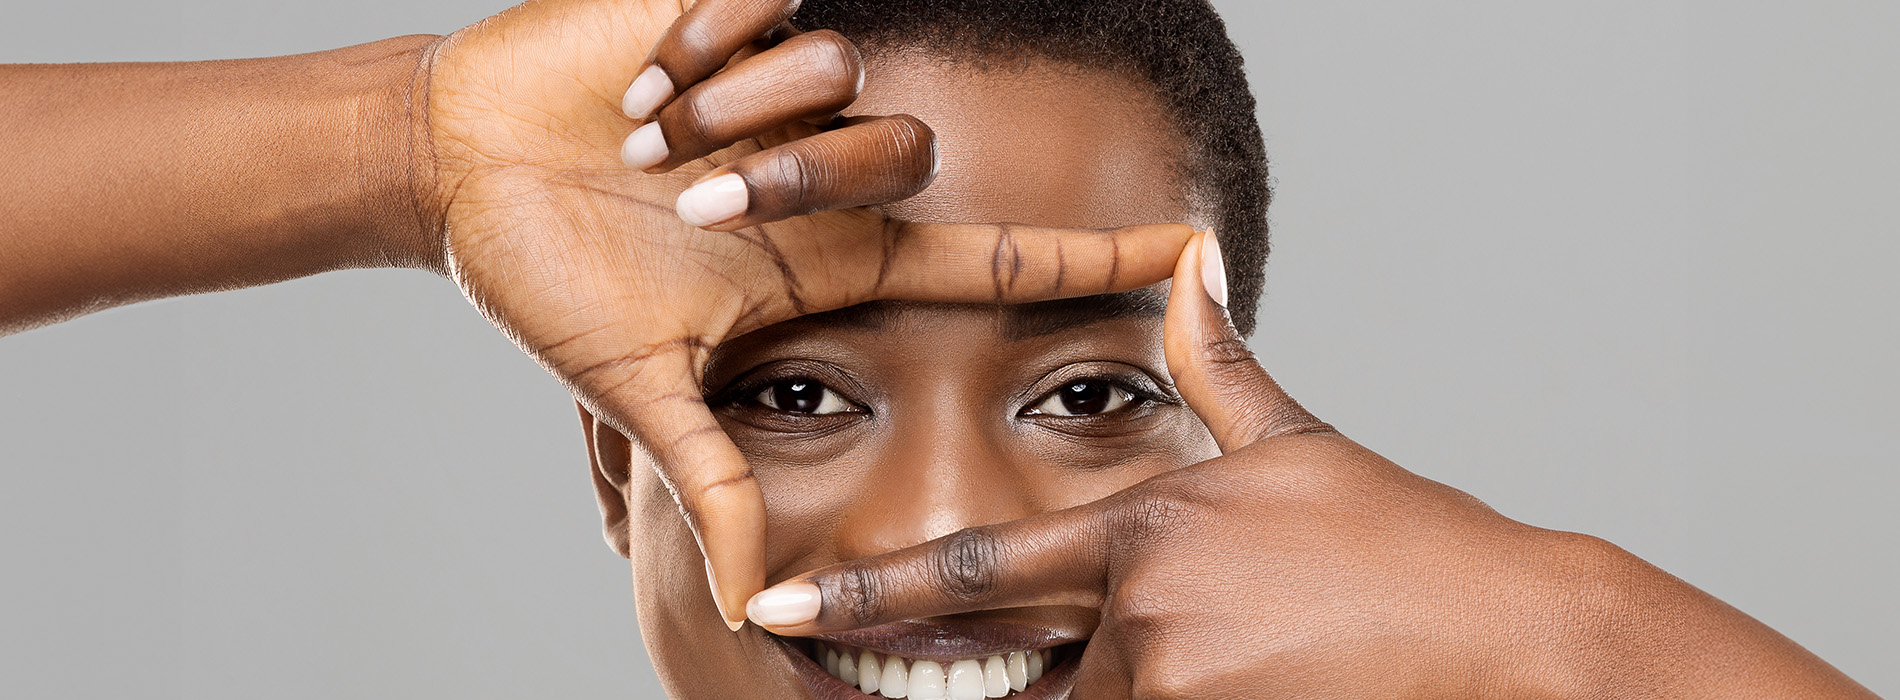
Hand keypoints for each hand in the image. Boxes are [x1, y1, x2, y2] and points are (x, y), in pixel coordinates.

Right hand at [419, 0, 1192, 626]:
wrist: (457, 159)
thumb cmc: (548, 271)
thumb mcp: (639, 382)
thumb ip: (712, 481)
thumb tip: (752, 606)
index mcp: (830, 259)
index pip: (997, 259)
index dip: (1098, 260)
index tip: (1199, 253)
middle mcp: (831, 173)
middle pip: (903, 154)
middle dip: (786, 183)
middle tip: (682, 203)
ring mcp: (790, 91)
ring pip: (840, 75)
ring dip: (728, 118)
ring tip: (646, 137)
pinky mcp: (740, 10)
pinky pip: (775, 7)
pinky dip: (700, 45)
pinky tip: (642, 75)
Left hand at [743, 234, 1875, 696]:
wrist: (1508, 634)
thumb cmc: (1404, 546)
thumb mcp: (1300, 447)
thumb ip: (1219, 369)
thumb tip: (1194, 266)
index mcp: (1143, 530)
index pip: (971, 571)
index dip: (865, 597)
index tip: (776, 613)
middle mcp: (1141, 611)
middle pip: (1035, 676)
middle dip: (1040, 687)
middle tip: (1143, 660)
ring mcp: (1176, 685)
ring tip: (1229, 661)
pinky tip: (1232, 688)